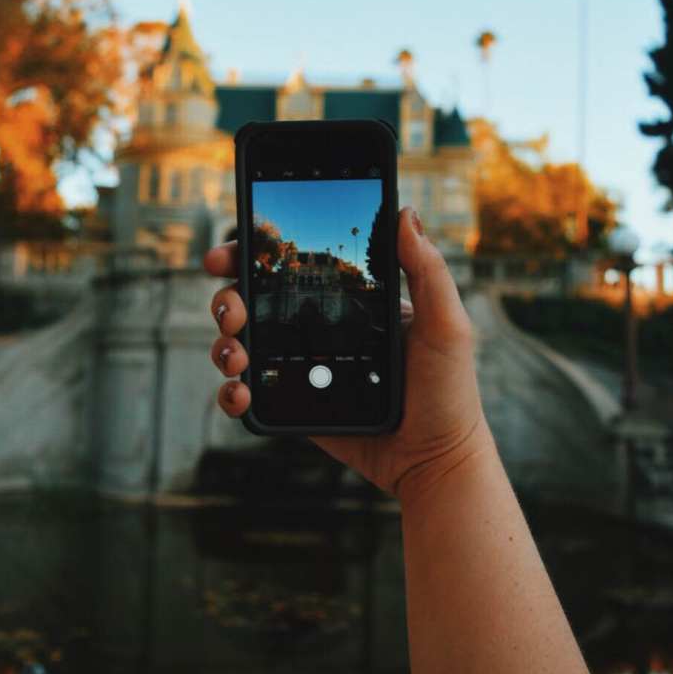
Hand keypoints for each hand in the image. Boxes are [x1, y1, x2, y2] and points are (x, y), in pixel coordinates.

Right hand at [204, 206, 490, 502]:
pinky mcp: (292, 405)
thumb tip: (404, 212)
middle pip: (252, 299)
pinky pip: (248, 392)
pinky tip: (240, 392)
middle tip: (231, 309)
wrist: (435, 461)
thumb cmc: (449, 391)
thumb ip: (427, 269)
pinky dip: (231, 391)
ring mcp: (301, 367)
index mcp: (347, 300)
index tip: (231, 250)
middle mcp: (317, 328)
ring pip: (240, 343)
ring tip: (235, 356)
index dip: (254, 251)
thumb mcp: (445, 324)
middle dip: (226, 297)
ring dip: (223, 343)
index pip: (292, 263)